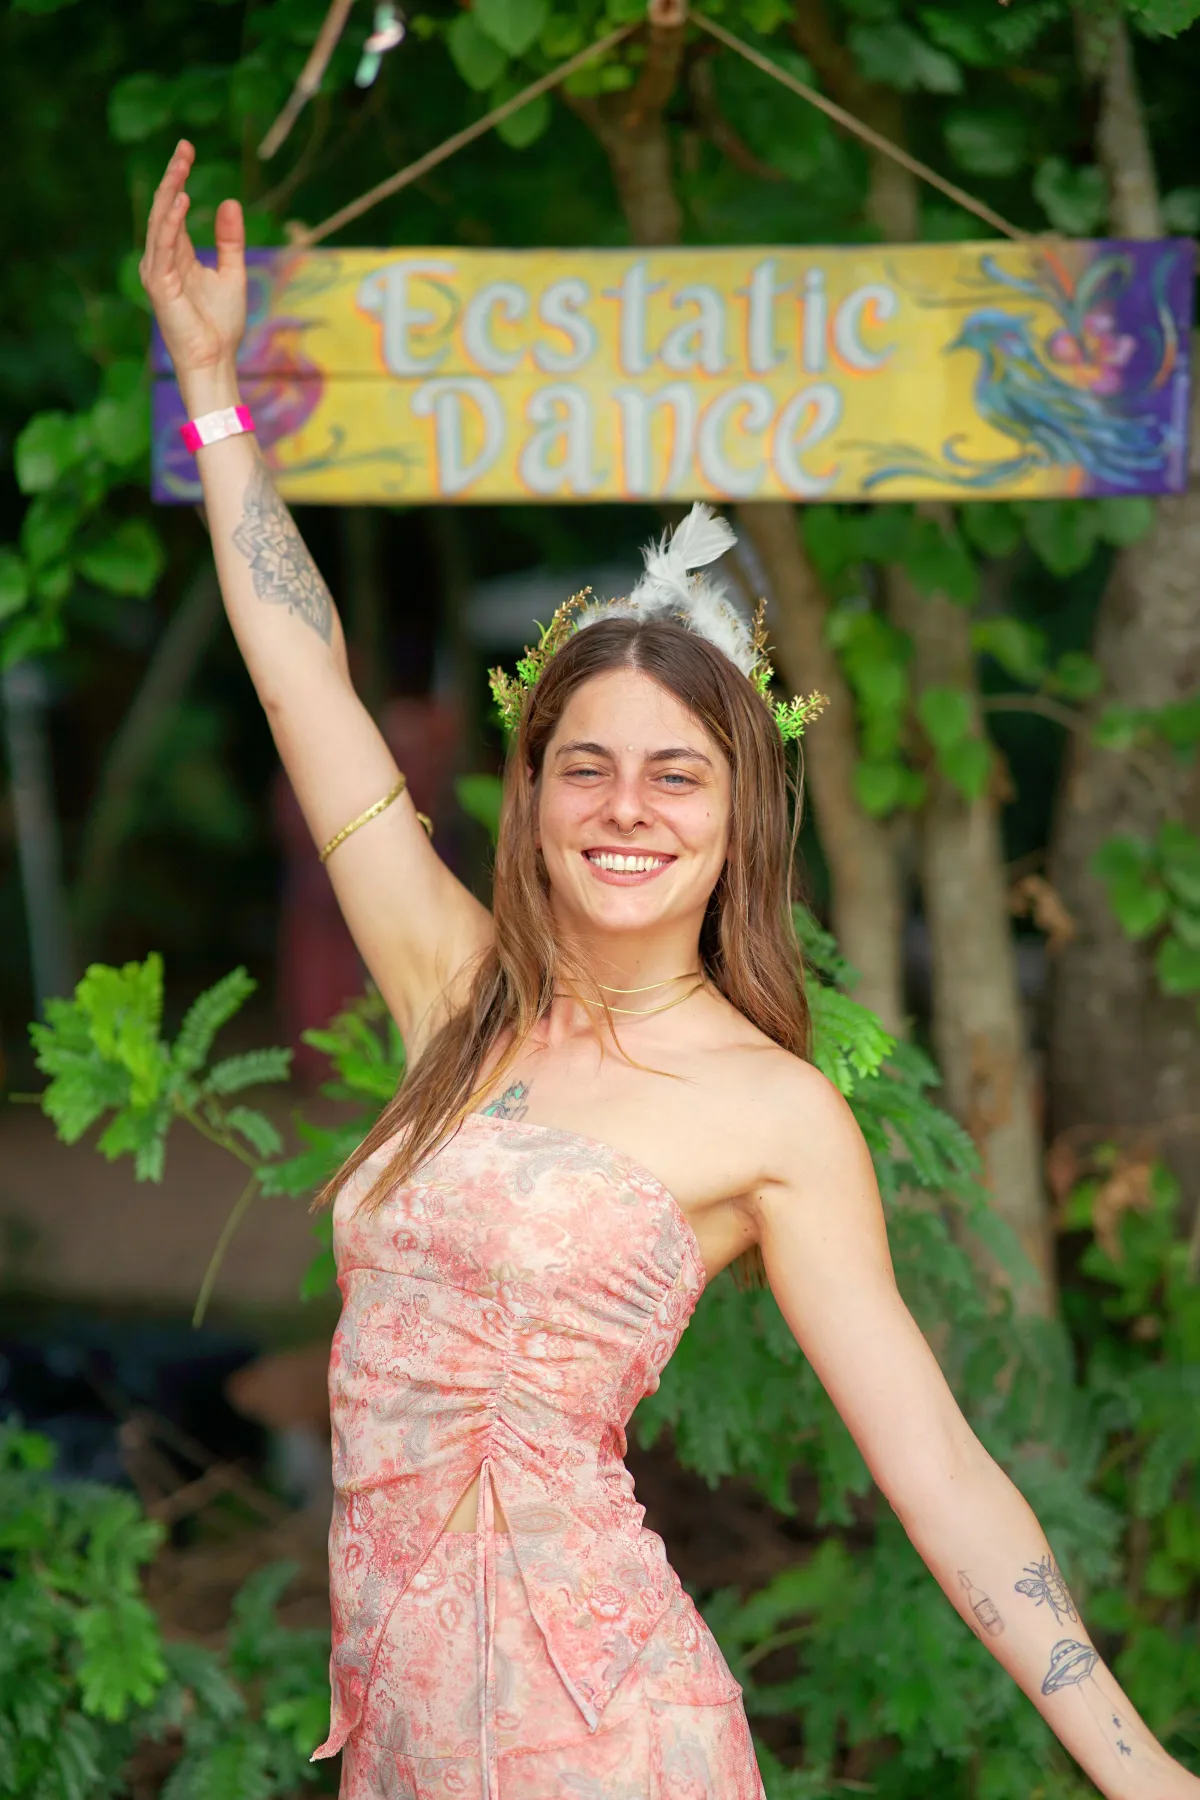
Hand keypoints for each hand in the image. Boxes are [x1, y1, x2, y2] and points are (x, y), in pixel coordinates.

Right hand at [139, 140, 245, 388]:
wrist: (215, 360)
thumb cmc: (221, 325)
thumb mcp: (232, 273)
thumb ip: (230, 240)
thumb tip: (229, 202)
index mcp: (177, 254)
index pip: (174, 208)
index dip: (180, 178)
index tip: (188, 150)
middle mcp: (162, 259)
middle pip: (164, 208)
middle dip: (173, 176)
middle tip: (184, 147)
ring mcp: (157, 271)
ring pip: (160, 221)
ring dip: (170, 191)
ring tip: (182, 164)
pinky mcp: (159, 284)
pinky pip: (163, 246)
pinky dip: (171, 223)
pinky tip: (181, 201)